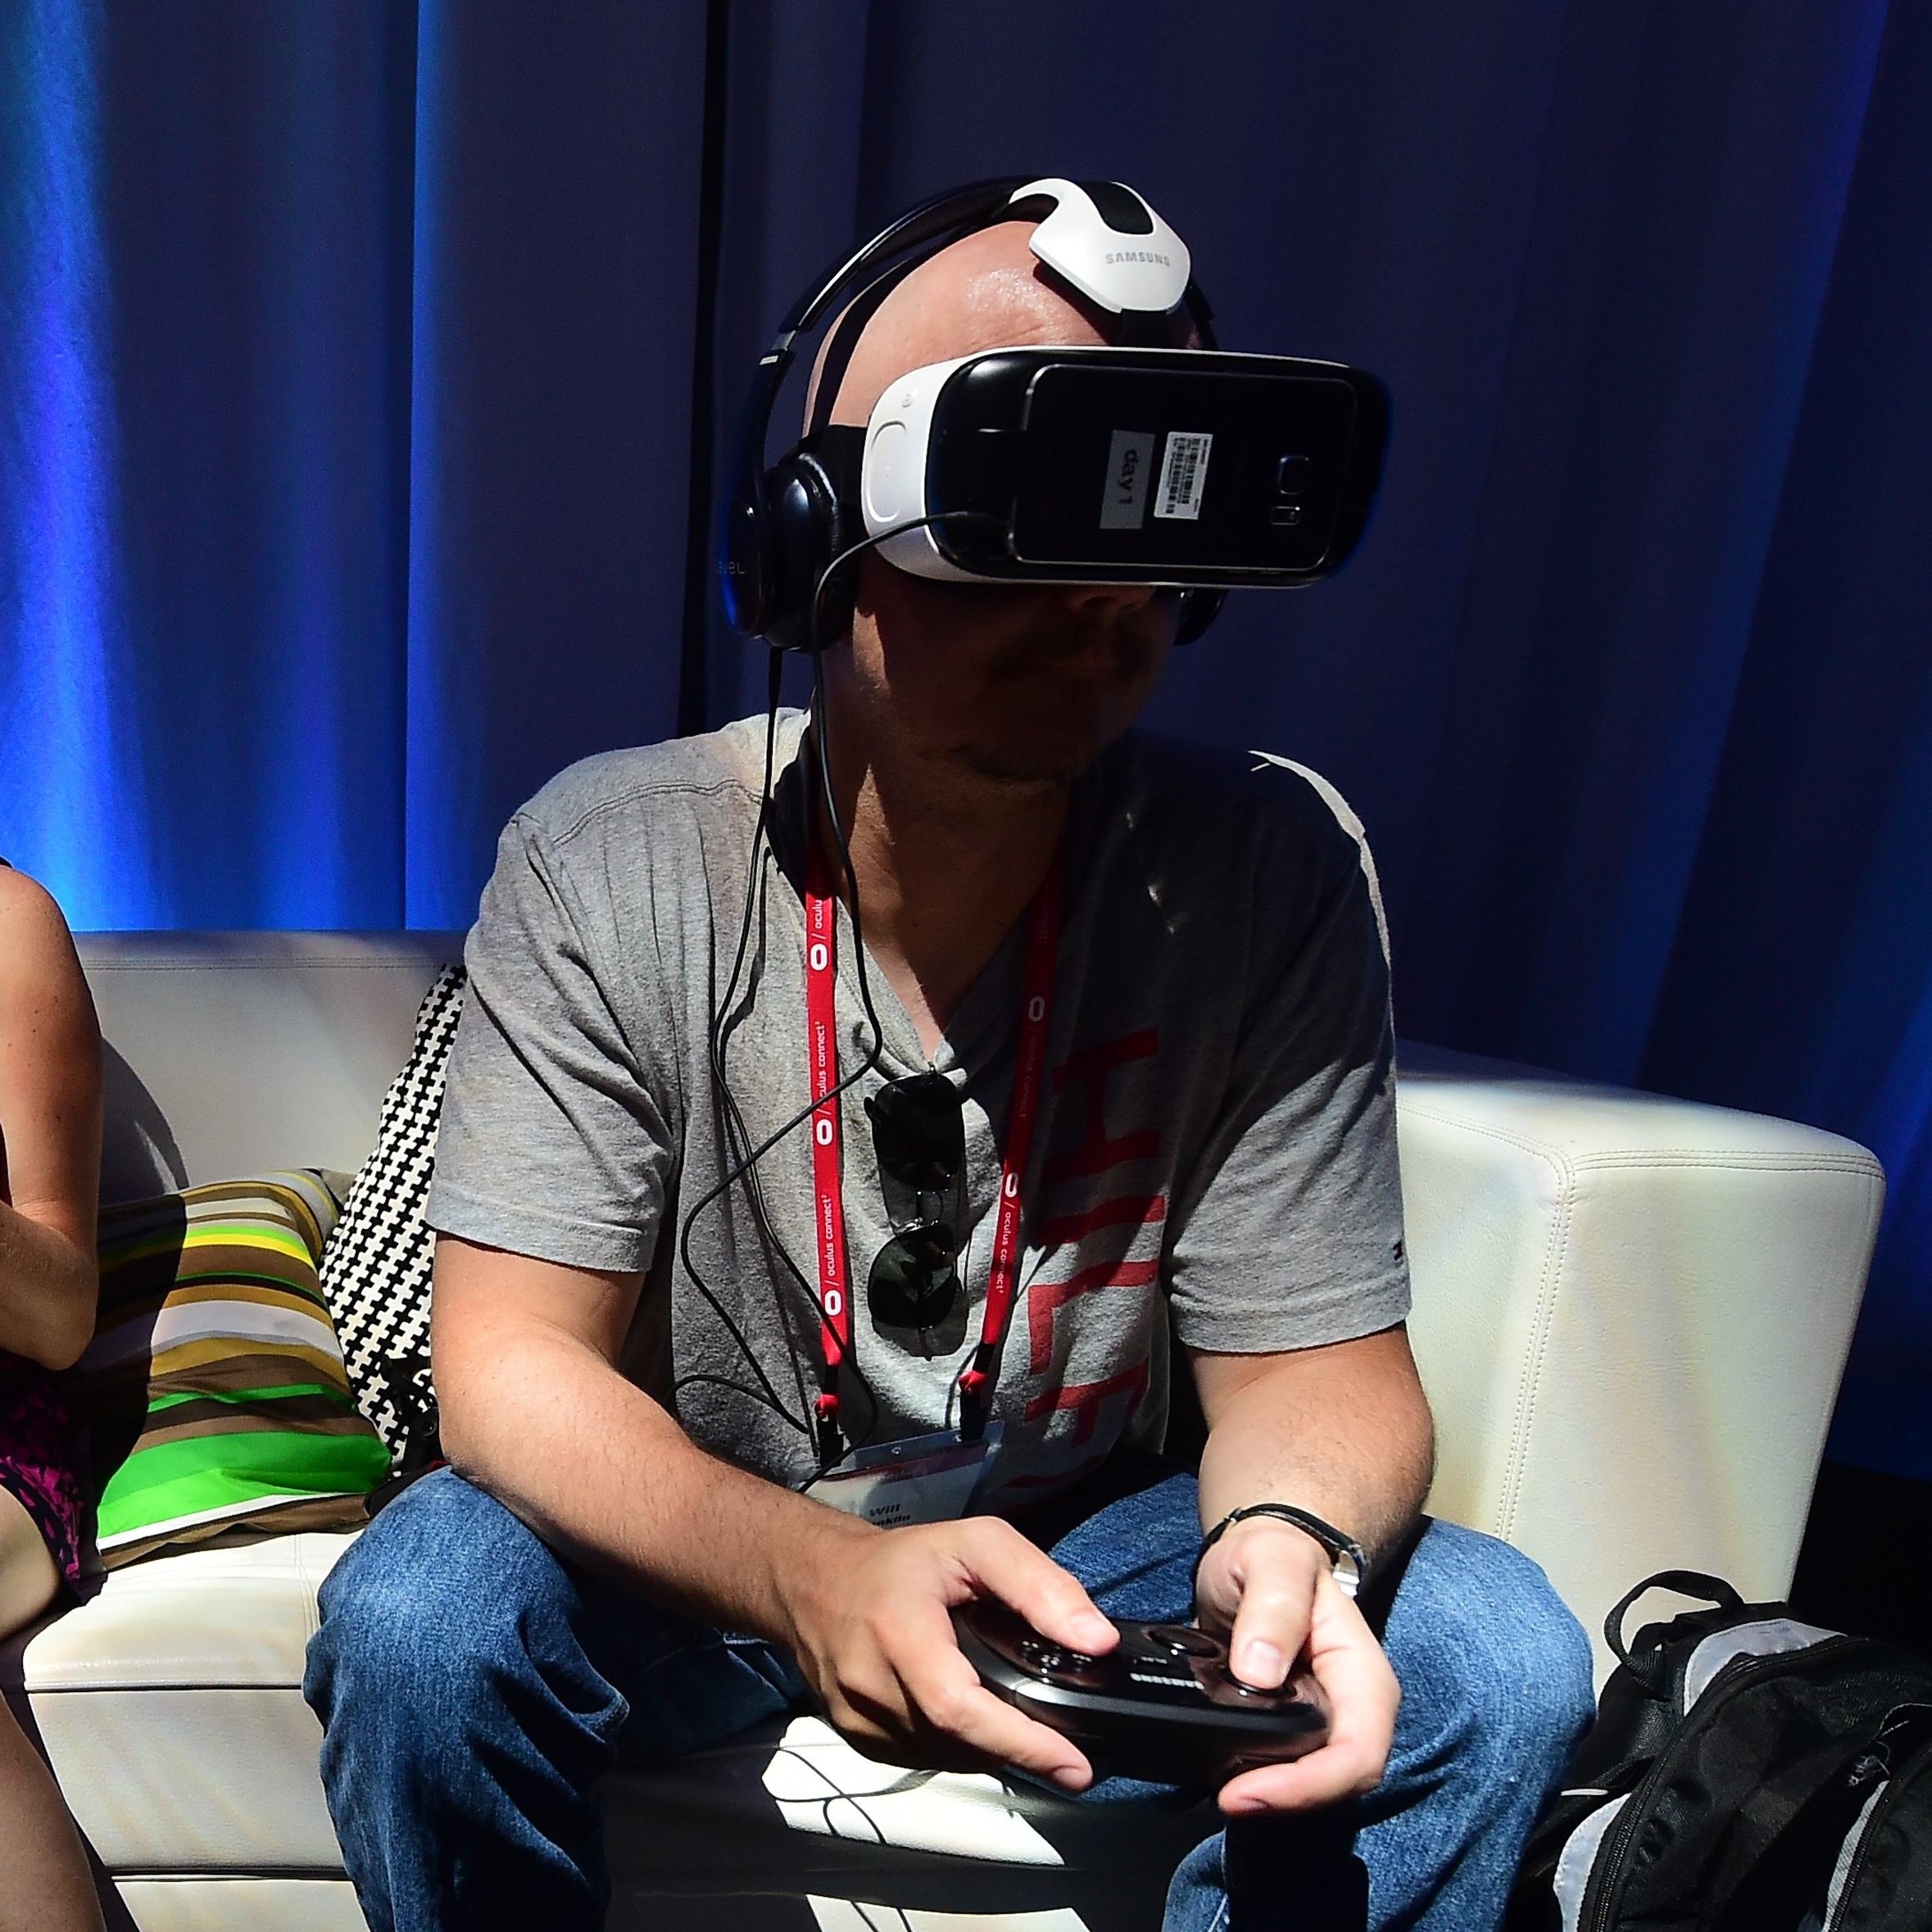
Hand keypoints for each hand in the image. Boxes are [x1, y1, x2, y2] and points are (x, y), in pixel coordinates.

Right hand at [779, 1512, 1117, 1789]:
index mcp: (898, 1631)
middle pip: (959, 1742)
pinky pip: (921, 1757)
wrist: (815, 1579)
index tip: (1073, 1764)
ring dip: (988, 1747)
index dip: (1021, 1741)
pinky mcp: (855, 1738)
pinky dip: (956, 1746)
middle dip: (1018, 1746)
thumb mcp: (976, 1543)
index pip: (960, 1707)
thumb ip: (1038, 1584)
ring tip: (1015, 1718)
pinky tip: (970, 1716)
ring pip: (944, 1758)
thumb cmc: (898, 1562)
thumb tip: (1093, 1637)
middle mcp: (869, 1684)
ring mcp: (857, 1719)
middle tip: (1062, 1743)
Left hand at [1194, 1517, 1399, 1814]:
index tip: (1249, 1789)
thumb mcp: (1272, 1560)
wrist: (1256, 1557)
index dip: (1309, 1784)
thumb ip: (1272, 1604)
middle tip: (1226, 1799)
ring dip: (1270, 1797)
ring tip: (1219, 1791)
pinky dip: (1256, 1779)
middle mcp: (1349, 1709)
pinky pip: (1282, 1769)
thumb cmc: (1273, 1554)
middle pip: (1336, 1781)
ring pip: (1310, 1784)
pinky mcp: (1288, 1731)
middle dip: (1286, 1799)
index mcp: (1361, 1675)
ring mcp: (1320, 1724)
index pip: (1357, 1753)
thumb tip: (1259, 1672)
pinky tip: (1219, 1776)